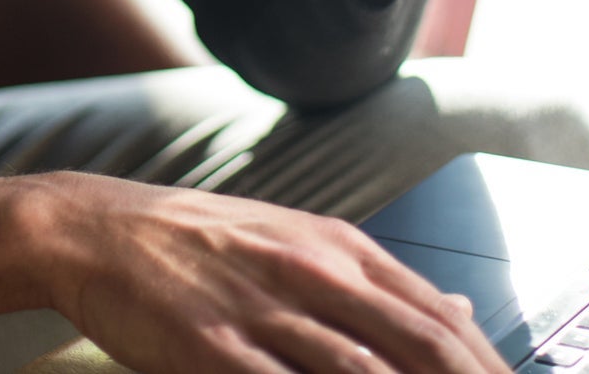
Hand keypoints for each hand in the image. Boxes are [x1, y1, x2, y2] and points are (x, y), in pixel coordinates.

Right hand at [39, 173, 511, 372]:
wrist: (99, 228)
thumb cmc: (202, 241)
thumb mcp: (300, 242)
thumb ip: (377, 283)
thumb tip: (459, 317)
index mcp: (341, 250)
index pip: (439, 323)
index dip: (488, 373)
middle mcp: (314, 275)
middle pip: (419, 350)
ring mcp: (265, 312)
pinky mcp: (213, 348)